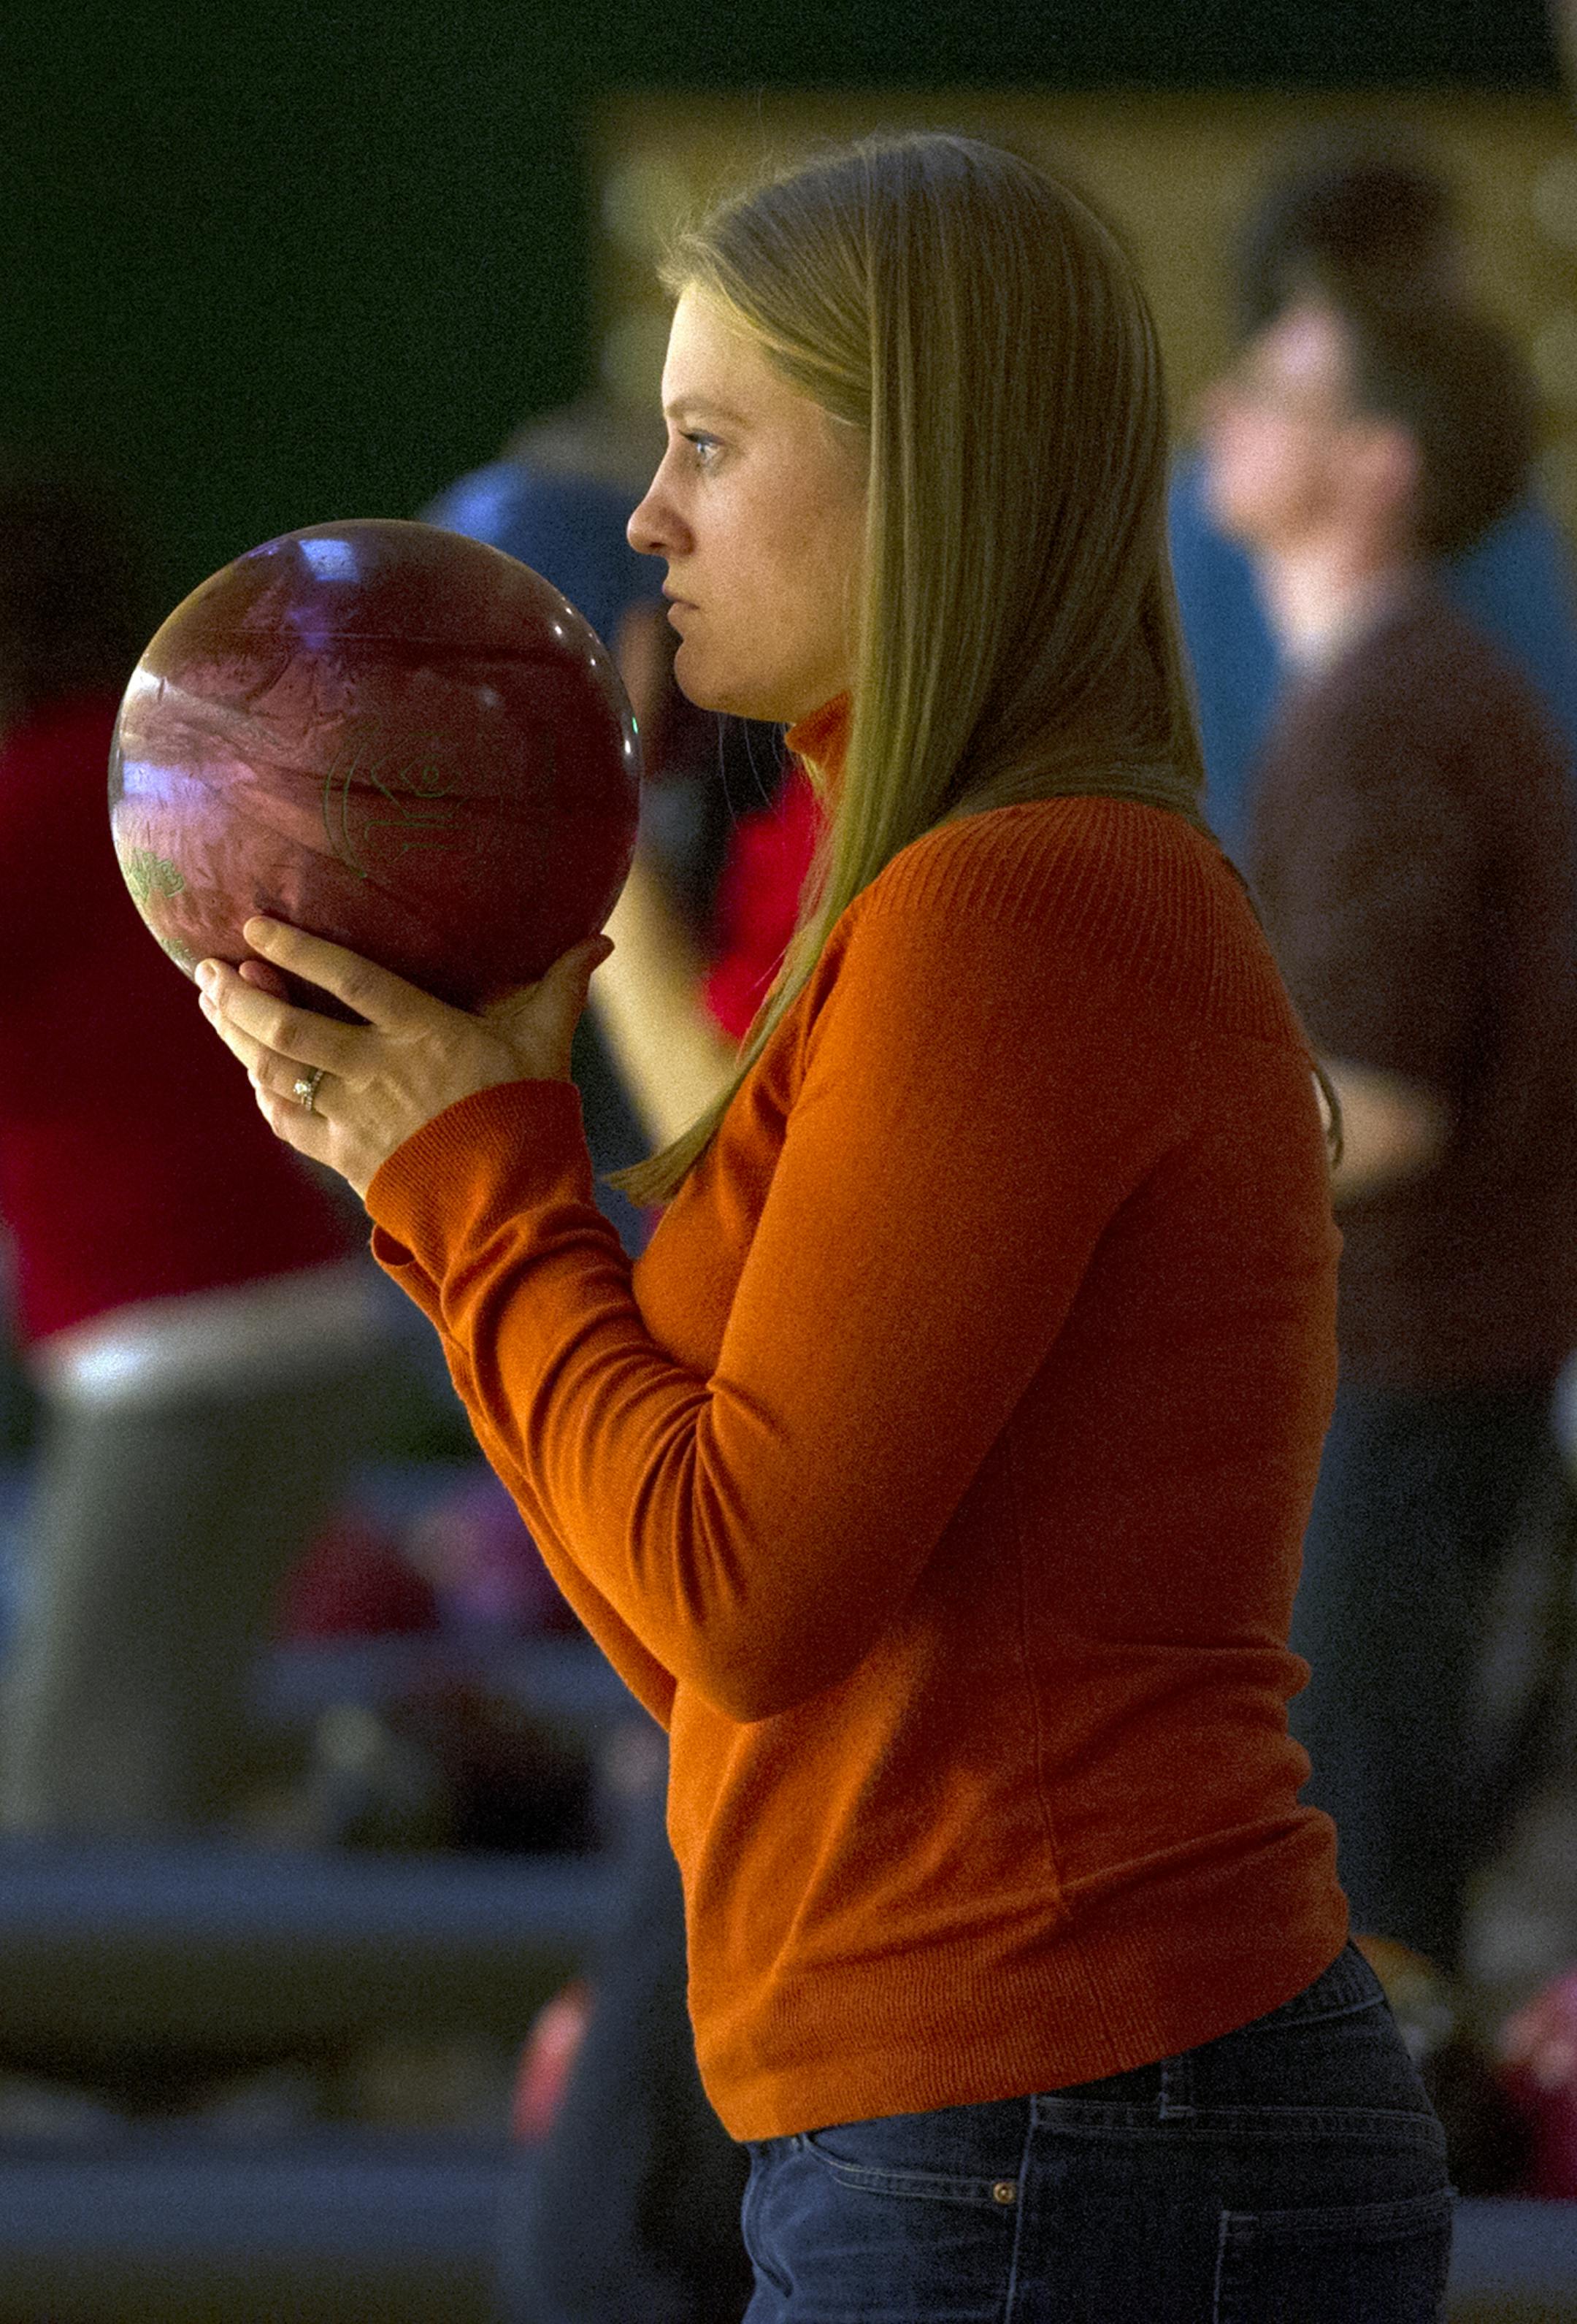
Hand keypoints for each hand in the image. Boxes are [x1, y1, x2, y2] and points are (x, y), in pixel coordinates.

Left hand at [196, 916, 612, 1197]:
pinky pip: (287, 1120)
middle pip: (289, 1028)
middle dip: (241, 994)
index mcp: (425, 1033)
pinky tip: (251, 1070)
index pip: (347, 980)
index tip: (255, 926)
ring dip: (236, 1035)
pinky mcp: (346, 1157)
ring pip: (275, 1071)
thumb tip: (601, 942)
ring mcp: (356, 1117)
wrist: (512, 1208)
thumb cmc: (530, 1115)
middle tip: (209, 967)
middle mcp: (379, 1072)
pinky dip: (262, 1092)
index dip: (297, 951)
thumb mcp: (548, 1045)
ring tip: (212, 1002)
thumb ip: (561, 987)